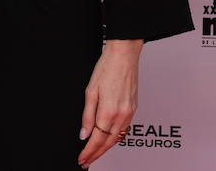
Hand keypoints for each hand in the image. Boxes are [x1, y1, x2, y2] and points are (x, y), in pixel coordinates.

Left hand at [77, 39, 140, 168]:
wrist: (124, 55)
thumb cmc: (106, 68)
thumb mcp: (90, 91)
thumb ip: (87, 116)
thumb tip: (84, 134)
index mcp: (108, 111)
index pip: (97, 140)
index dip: (88, 152)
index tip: (82, 159)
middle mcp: (121, 115)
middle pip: (108, 143)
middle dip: (97, 154)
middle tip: (86, 161)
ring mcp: (129, 113)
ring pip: (117, 138)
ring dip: (106, 148)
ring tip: (95, 154)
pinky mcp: (133, 109)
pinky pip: (124, 129)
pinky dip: (115, 138)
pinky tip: (108, 139)